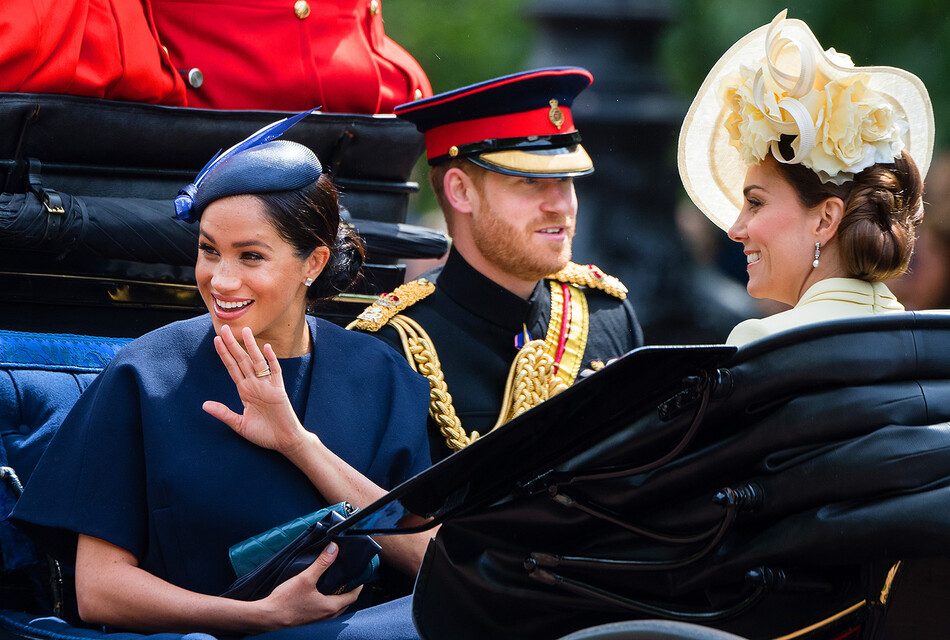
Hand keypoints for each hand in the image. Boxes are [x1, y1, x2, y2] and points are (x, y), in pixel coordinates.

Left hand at [202, 325, 307, 453]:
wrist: (284, 441)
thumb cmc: (264, 434)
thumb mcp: (239, 425)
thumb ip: (223, 413)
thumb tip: (204, 405)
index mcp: (245, 391)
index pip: (232, 368)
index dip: (225, 354)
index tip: (216, 340)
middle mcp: (255, 385)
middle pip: (242, 360)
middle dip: (233, 344)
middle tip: (224, 328)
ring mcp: (267, 385)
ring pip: (257, 361)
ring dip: (250, 346)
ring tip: (244, 331)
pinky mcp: (279, 390)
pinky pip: (275, 371)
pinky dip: (271, 360)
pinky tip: (266, 348)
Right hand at [260, 542, 361, 627]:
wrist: (267, 617)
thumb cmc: (285, 601)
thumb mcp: (306, 578)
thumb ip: (322, 563)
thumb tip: (334, 548)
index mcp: (330, 607)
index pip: (353, 596)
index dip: (359, 585)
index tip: (361, 576)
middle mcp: (326, 616)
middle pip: (345, 602)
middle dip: (350, 590)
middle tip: (350, 577)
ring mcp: (317, 619)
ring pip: (335, 607)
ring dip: (338, 596)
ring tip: (335, 582)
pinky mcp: (308, 619)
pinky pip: (324, 610)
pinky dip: (327, 601)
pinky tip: (319, 592)